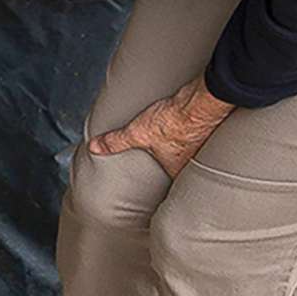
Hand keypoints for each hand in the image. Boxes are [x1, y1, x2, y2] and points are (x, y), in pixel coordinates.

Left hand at [88, 77, 230, 179]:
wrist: (199, 103)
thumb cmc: (173, 122)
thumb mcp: (137, 133)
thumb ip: (115, 142)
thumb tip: (94, 147)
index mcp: (176, 170)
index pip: (170, 189)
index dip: (163, 190)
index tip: (154, 192)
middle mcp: (191, 162)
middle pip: (179, 172)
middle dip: (170, 170)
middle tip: (158, 168)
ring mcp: (200, 147)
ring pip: (189, 156)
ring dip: (180, 152)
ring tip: (168, 148)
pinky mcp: (203, 131)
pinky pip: (194, 139)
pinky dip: (187, 137)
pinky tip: (181, 129)